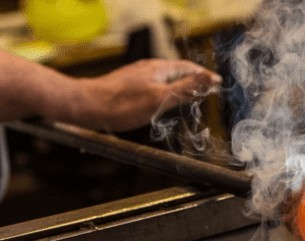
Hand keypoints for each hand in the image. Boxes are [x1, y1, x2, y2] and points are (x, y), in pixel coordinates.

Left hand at [70, 59, 220, 131]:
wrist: (87, 106)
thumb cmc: (122, 105)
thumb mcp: (160, 98)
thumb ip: (186, 88)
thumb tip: (209, 79)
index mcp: (159, 69)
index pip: (189, 68)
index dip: (204, 76)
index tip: (217, 83)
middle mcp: (148, 69)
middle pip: (177, 71)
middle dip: (193, 79)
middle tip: (206, 89)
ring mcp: (137, 76)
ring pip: (164, 78)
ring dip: (179, 85)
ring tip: (188, 95)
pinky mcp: (127, 85)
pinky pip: (153, 85)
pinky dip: (164, 91)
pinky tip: (161, 102)